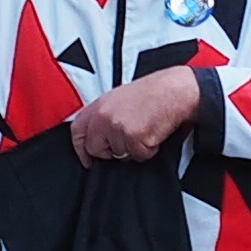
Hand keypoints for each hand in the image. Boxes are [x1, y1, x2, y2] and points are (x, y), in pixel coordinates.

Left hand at [71, 64, 206, 166]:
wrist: (173, 90)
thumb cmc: (151, 93)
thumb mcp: (117, 99)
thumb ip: (103, 116)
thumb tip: (98, 137)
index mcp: (98, 106)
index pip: (77, 132)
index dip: (81, 149)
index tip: (87, 159)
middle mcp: (103, 118)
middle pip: (96, 149)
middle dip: (111, 151)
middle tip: (128, 139)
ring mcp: (117, 129)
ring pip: (119, 155)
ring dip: (133, 148)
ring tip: (144, 128)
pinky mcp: (133, 139)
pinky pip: (138, 155)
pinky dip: (148, 149)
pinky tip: (153, 132)